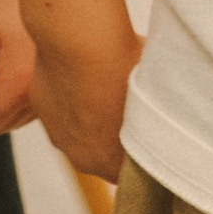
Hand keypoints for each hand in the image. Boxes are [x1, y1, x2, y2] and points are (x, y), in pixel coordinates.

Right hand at [28, 0, 141, 181]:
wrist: (79, 40)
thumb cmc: (125, 70)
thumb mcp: (155, 100)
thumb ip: (158, 122)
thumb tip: (172, 119)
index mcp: (110, 164)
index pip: (130, 173)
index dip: (142, 153)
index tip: (152, 132)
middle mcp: (79, 157)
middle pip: (103, 156)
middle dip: (116, 138)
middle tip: (131, 109)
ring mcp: (57, 133)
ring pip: (79, 133)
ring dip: (91, 118)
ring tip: (106, 88)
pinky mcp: (40, 109)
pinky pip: (61, 110)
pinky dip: (72, 98)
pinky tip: (85, 75)